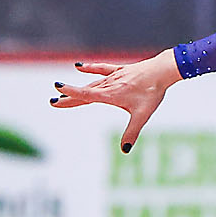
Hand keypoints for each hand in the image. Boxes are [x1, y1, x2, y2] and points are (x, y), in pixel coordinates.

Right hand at [51, 49, 181, 151]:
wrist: (162, 70)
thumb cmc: (152, 92)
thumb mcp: (142, 115)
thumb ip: (132, 132)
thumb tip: (124, 150)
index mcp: (111, 95)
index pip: (86, 96)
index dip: (70, 96)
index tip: (55, 97)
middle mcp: (109, 85)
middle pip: (85, 92)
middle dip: (69, 97)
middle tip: (53, 101)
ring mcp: (114, 76)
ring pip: (91, 83)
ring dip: (78, 88)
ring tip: (63, 91)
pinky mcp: (120, 70)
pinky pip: (101, 69)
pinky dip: (90, 69)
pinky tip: (79, 66)